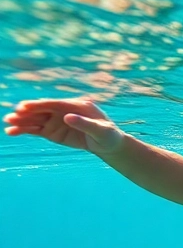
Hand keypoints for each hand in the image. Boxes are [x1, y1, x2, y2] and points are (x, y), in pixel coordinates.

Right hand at [3, 98, 125, 154]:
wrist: (108, 144)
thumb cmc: (108, 135)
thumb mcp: (101, 130)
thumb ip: (85, 123)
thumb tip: (68, 117)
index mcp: (77, 105)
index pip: (55, 103)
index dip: (40, 104)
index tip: (25, 106)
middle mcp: (63, 110)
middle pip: (42, 110)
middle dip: (27, 112)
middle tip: (14, 114)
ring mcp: (56, 120)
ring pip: (36, 119)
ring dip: (21, 121)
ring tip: (7, 122)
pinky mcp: (51, 131)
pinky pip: (35, 129)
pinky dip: (24, 130)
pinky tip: (11, 132)